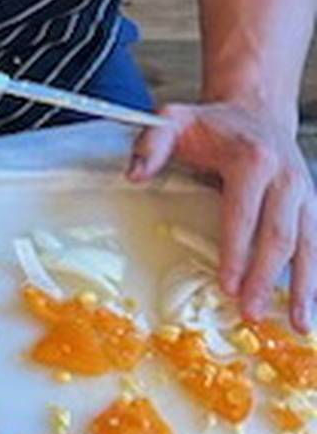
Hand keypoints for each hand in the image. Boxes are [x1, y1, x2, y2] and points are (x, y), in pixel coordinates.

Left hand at [129, 100, 316, 332]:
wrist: (255, 109)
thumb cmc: (211, 123)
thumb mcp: (174, 120)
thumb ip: (152, 144)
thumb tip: (134, 175)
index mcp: (252, 159)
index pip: (244, 214)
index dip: (236, 252)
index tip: (227, 284)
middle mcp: (285, 178)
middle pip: (278, 236)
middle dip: (264, 277)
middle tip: (248, 312)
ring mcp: (305, 192)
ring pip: (307, 245)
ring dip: (303, 287)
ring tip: (295, 324)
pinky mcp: (313, 204)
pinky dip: (315, 276)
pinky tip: (307, 304)